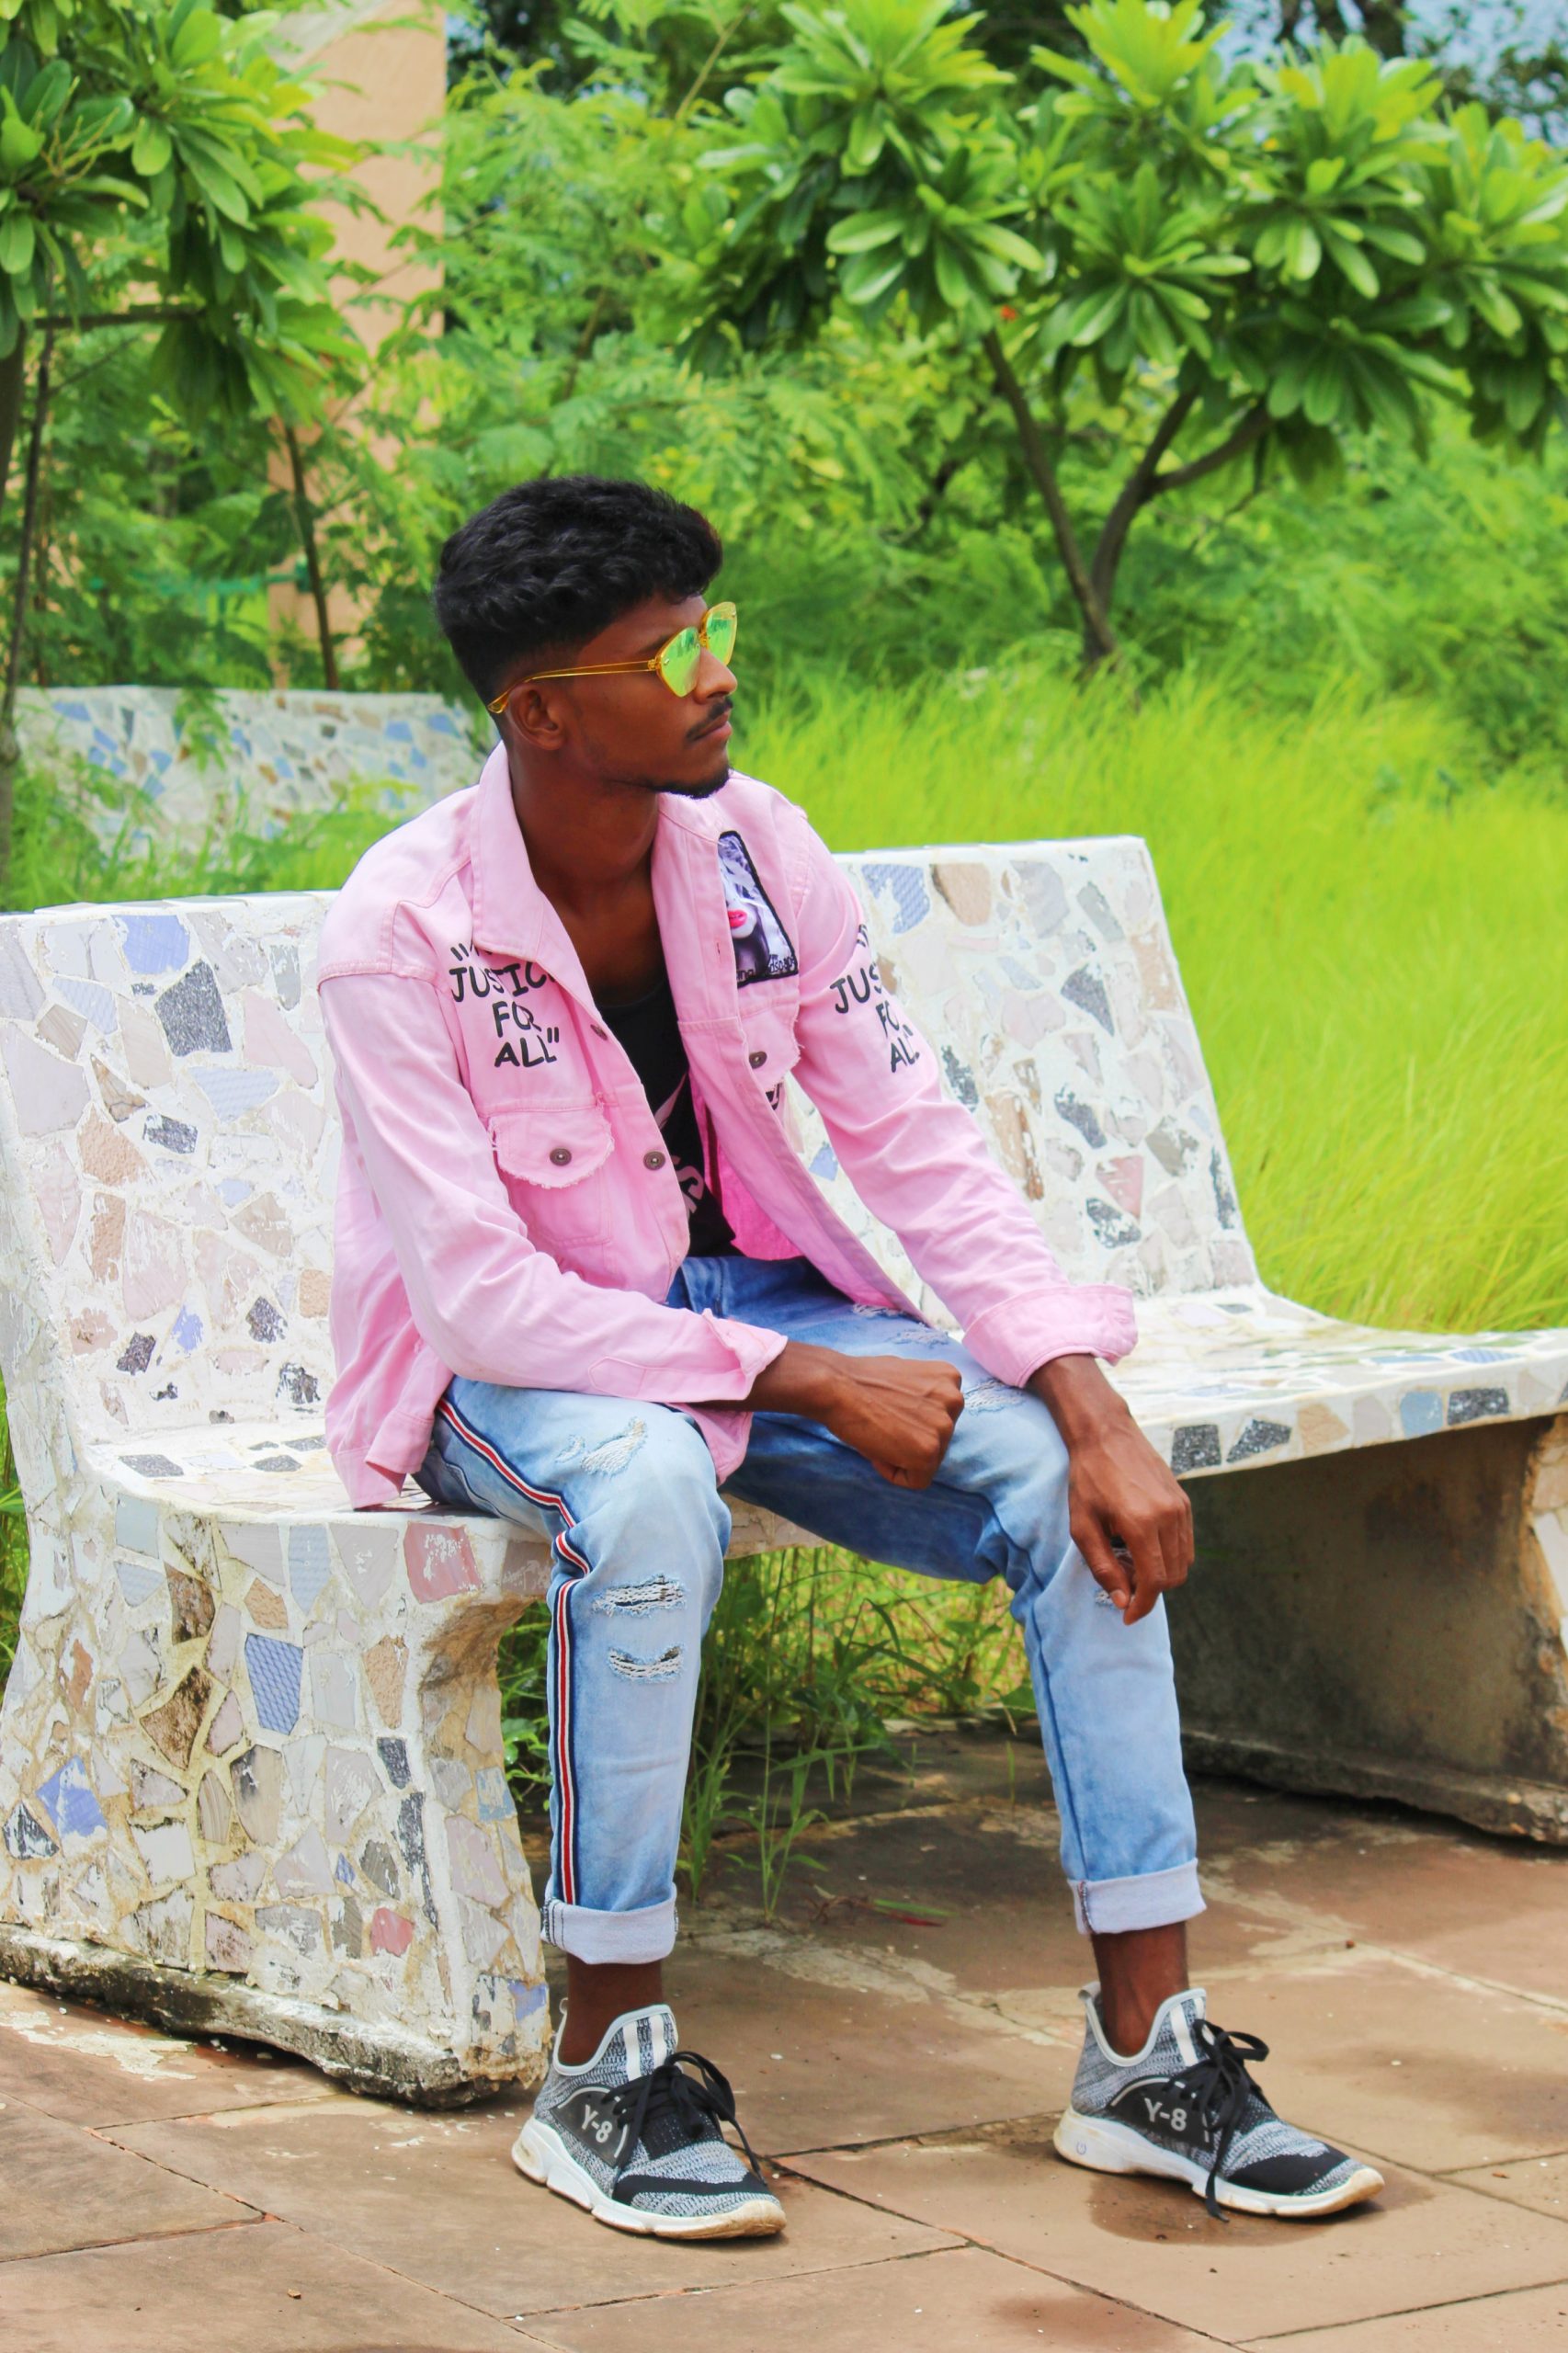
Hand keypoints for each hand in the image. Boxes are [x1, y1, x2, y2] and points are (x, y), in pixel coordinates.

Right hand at [745, 1341, 963, 1487]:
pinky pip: (916, 1480)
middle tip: (882, 1427)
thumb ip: (924, 1395)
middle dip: (910, 1440)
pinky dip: (893, 1472)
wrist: (836, 1387)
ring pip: (928, 1461)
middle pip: (938, 1440)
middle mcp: (955, 1400)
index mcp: (949, 1378)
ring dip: (902, 1456)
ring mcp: (945, 1427)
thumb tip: (921, 1417)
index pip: (940, 1417)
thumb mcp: (906, 1376)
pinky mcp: (929, 1452)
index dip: (910, 1423)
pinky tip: (877, 1449)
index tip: (889, 1414)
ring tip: (879, 1435)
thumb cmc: (859, 1380)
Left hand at [1029, 1355, 1192, 1625]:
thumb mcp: (1083, 1526)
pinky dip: (1169, 1555)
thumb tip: (1124, 1601)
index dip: (1142, 1606)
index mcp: (1142, 1524)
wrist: (1105, 1434)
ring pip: (1183, 1562)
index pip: (1154, 1582)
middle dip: (1149, 1590)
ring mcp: (1181, 1508)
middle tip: (1121, 1582)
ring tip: (1128, 1561)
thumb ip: (1103, 1567)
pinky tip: (1141, 1545)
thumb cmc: (1088, 1479)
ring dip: (1160, 1573)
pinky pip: (1185, 1543)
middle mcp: (1169, 1516)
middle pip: (1173, 1576)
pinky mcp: (1184, 1501)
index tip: (1127, 1618)